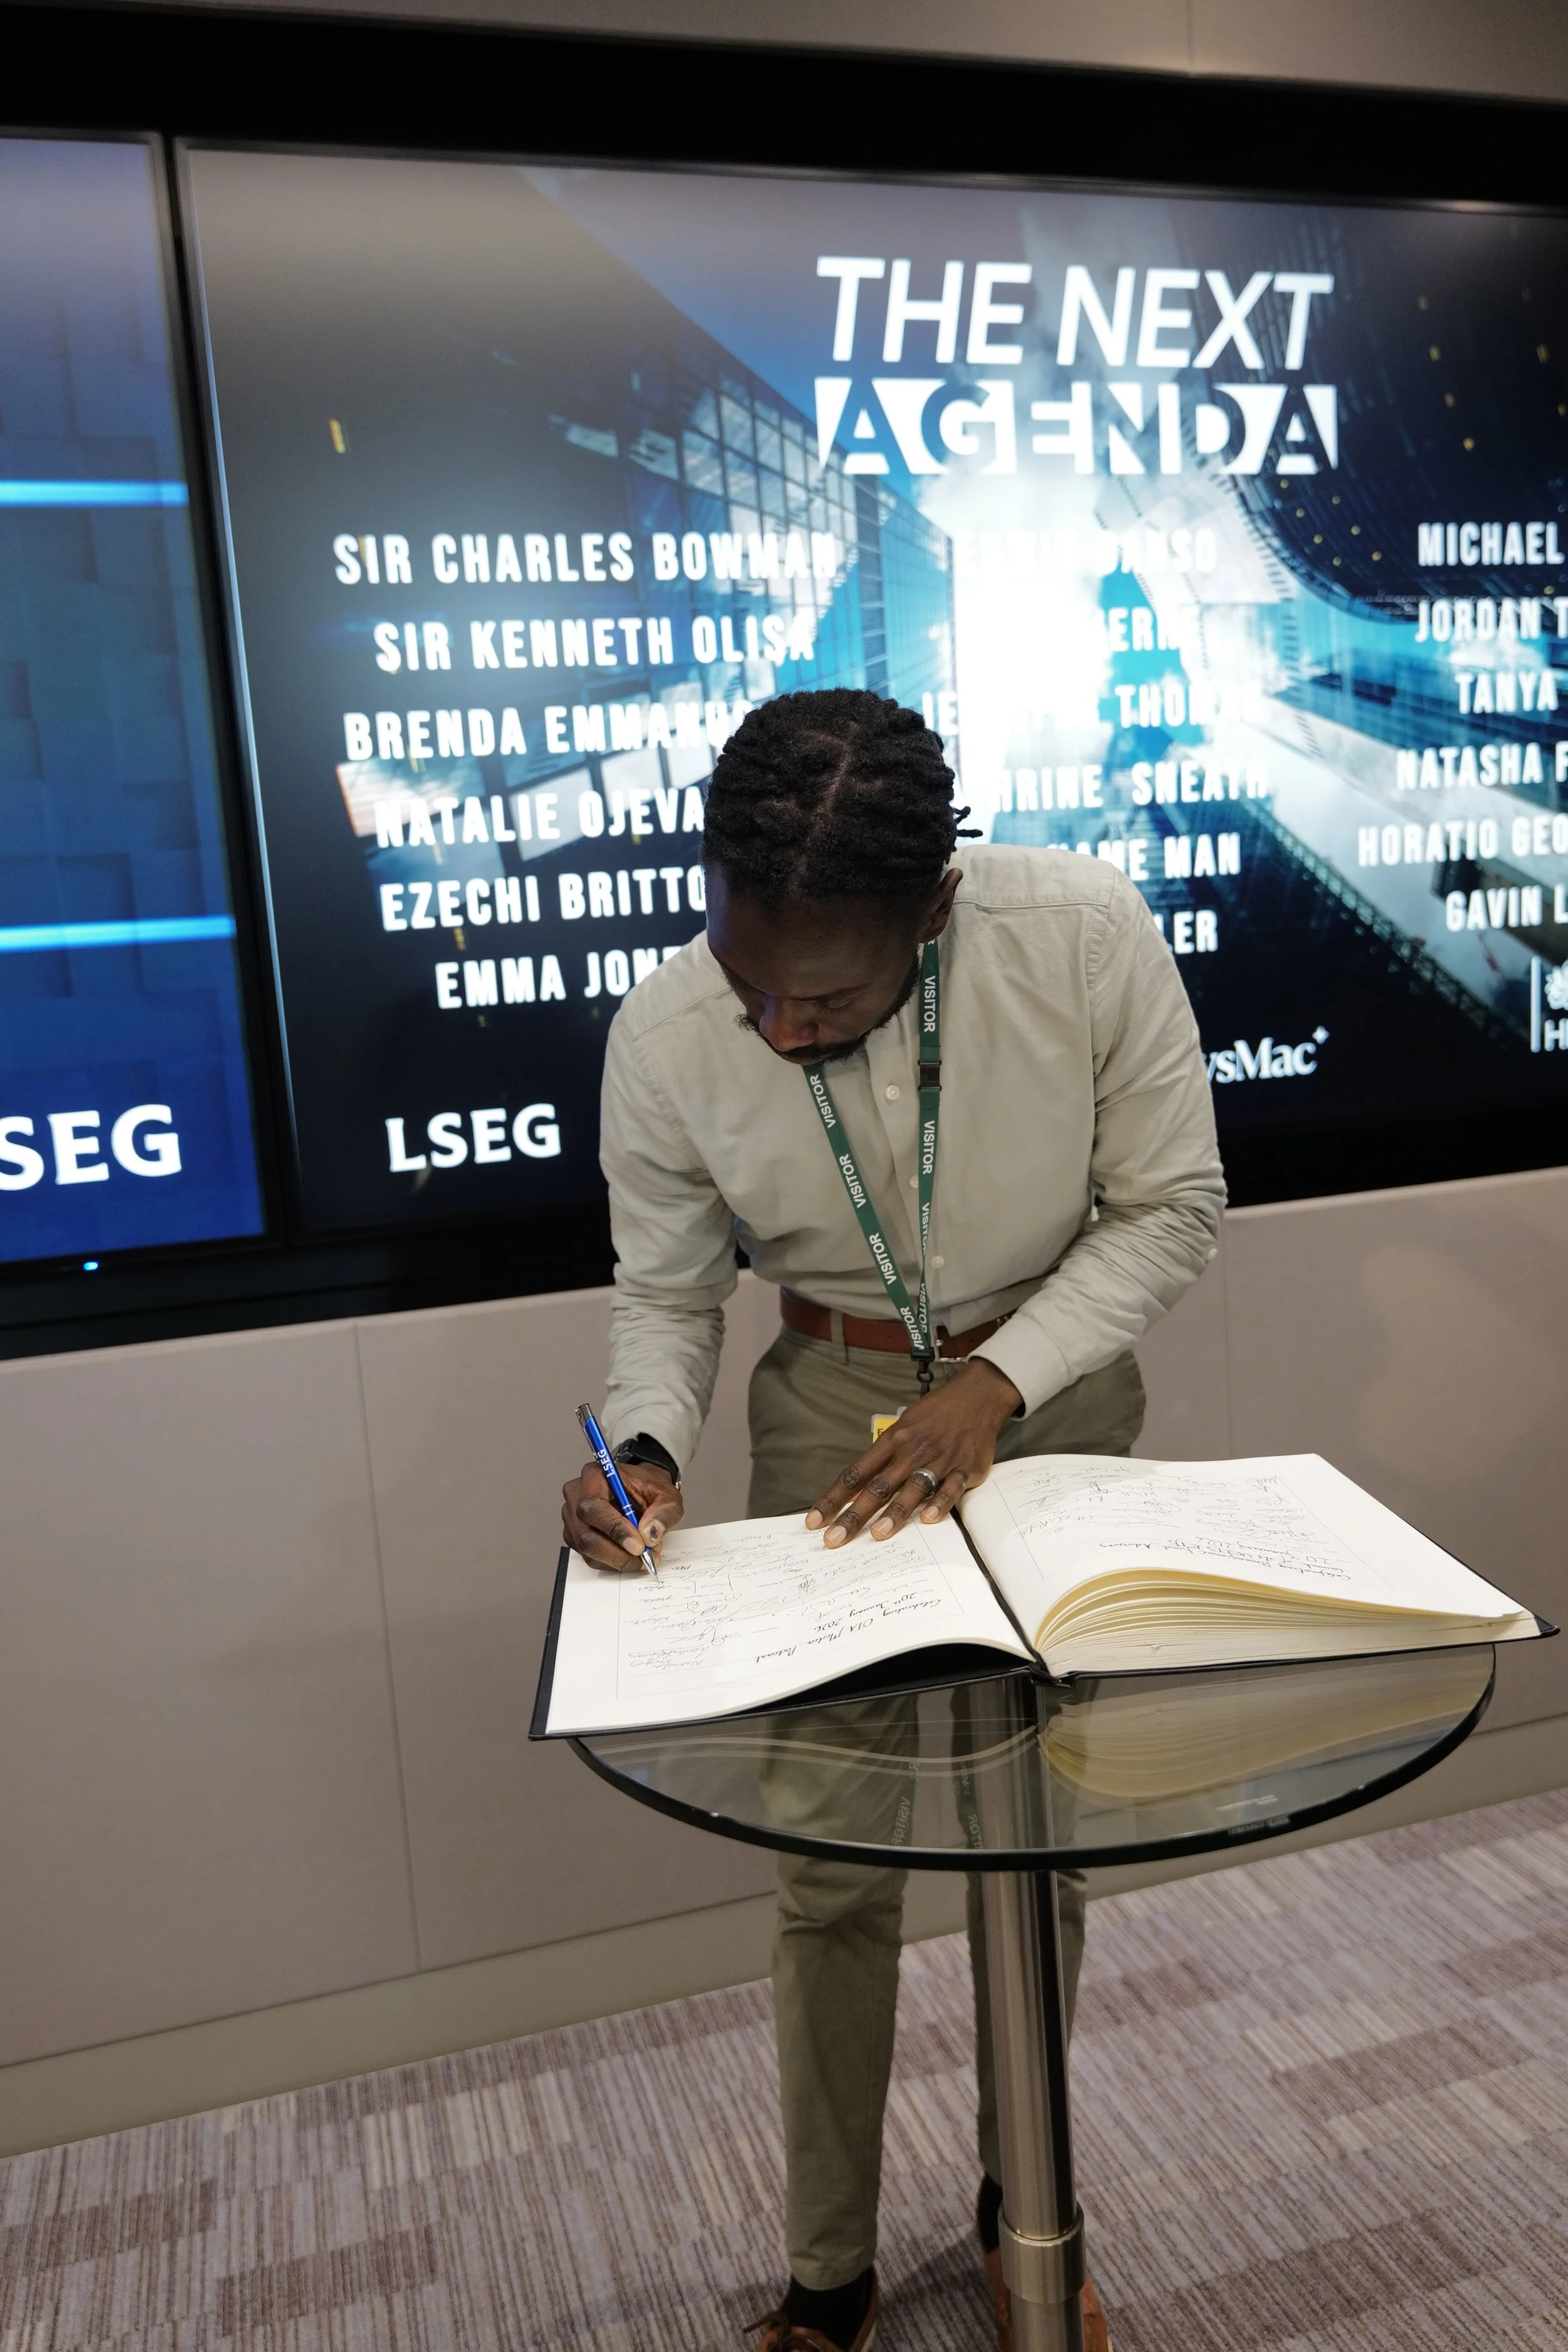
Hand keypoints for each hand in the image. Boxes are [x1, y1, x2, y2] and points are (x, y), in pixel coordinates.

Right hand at [562, 1458, 683, 1570]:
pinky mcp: (575, 1536)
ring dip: (618, 1559)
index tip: (638, 1545)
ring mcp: (572, 1517)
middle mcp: (577, 1495)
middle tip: (644, 1557)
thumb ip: (664, 1512)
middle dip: (618, 1552)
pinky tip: (630, 1554)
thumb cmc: (648, 1488)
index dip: (614, 1528)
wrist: (642, 1491)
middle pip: (586, 1534)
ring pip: (588, 1550)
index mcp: (594, 1475)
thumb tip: (650, 1534)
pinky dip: (613, 1562)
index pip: (593, 1506)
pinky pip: (590, 1557)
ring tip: (644, 1554)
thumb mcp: (668, 1494)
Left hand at [805, 1358, 1024, 1547]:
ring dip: (895, 1512)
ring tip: (878, 1534)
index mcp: (892, 1441)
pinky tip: (929, 1518)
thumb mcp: (904, 1427)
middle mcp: (911, 1452)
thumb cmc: (935, 1414)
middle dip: (854, 1515)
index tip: (815, 1520)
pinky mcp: (964, 1468)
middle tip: (834, 1539)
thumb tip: (861, 1487)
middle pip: (878, 1487)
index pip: (855, 1473)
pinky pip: (951, 1488)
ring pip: (912, 1488)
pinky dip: (940, 1503)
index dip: (833, 1498)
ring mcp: (938, 1460)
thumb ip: (885, 1458)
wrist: (976, 1396)